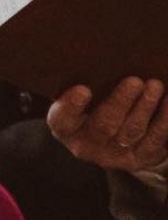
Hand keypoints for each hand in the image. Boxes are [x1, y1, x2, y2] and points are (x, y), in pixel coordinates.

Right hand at [48, 78, 167, 172]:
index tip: (83, 90)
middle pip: (103, 125)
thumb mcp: (81, 99)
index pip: (62, 119)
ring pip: (131, 131)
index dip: (71, 106)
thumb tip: (99, 61)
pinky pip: (154, 140)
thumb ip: (84, 84)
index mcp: (65, 128)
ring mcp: (113, 155)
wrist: (111, 138)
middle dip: (120, 102)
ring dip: (144, 107)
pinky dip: (164, 121)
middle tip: (134, 81)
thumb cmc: (93, 106)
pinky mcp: (139, 159)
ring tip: (154, 86)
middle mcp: (86, 146)